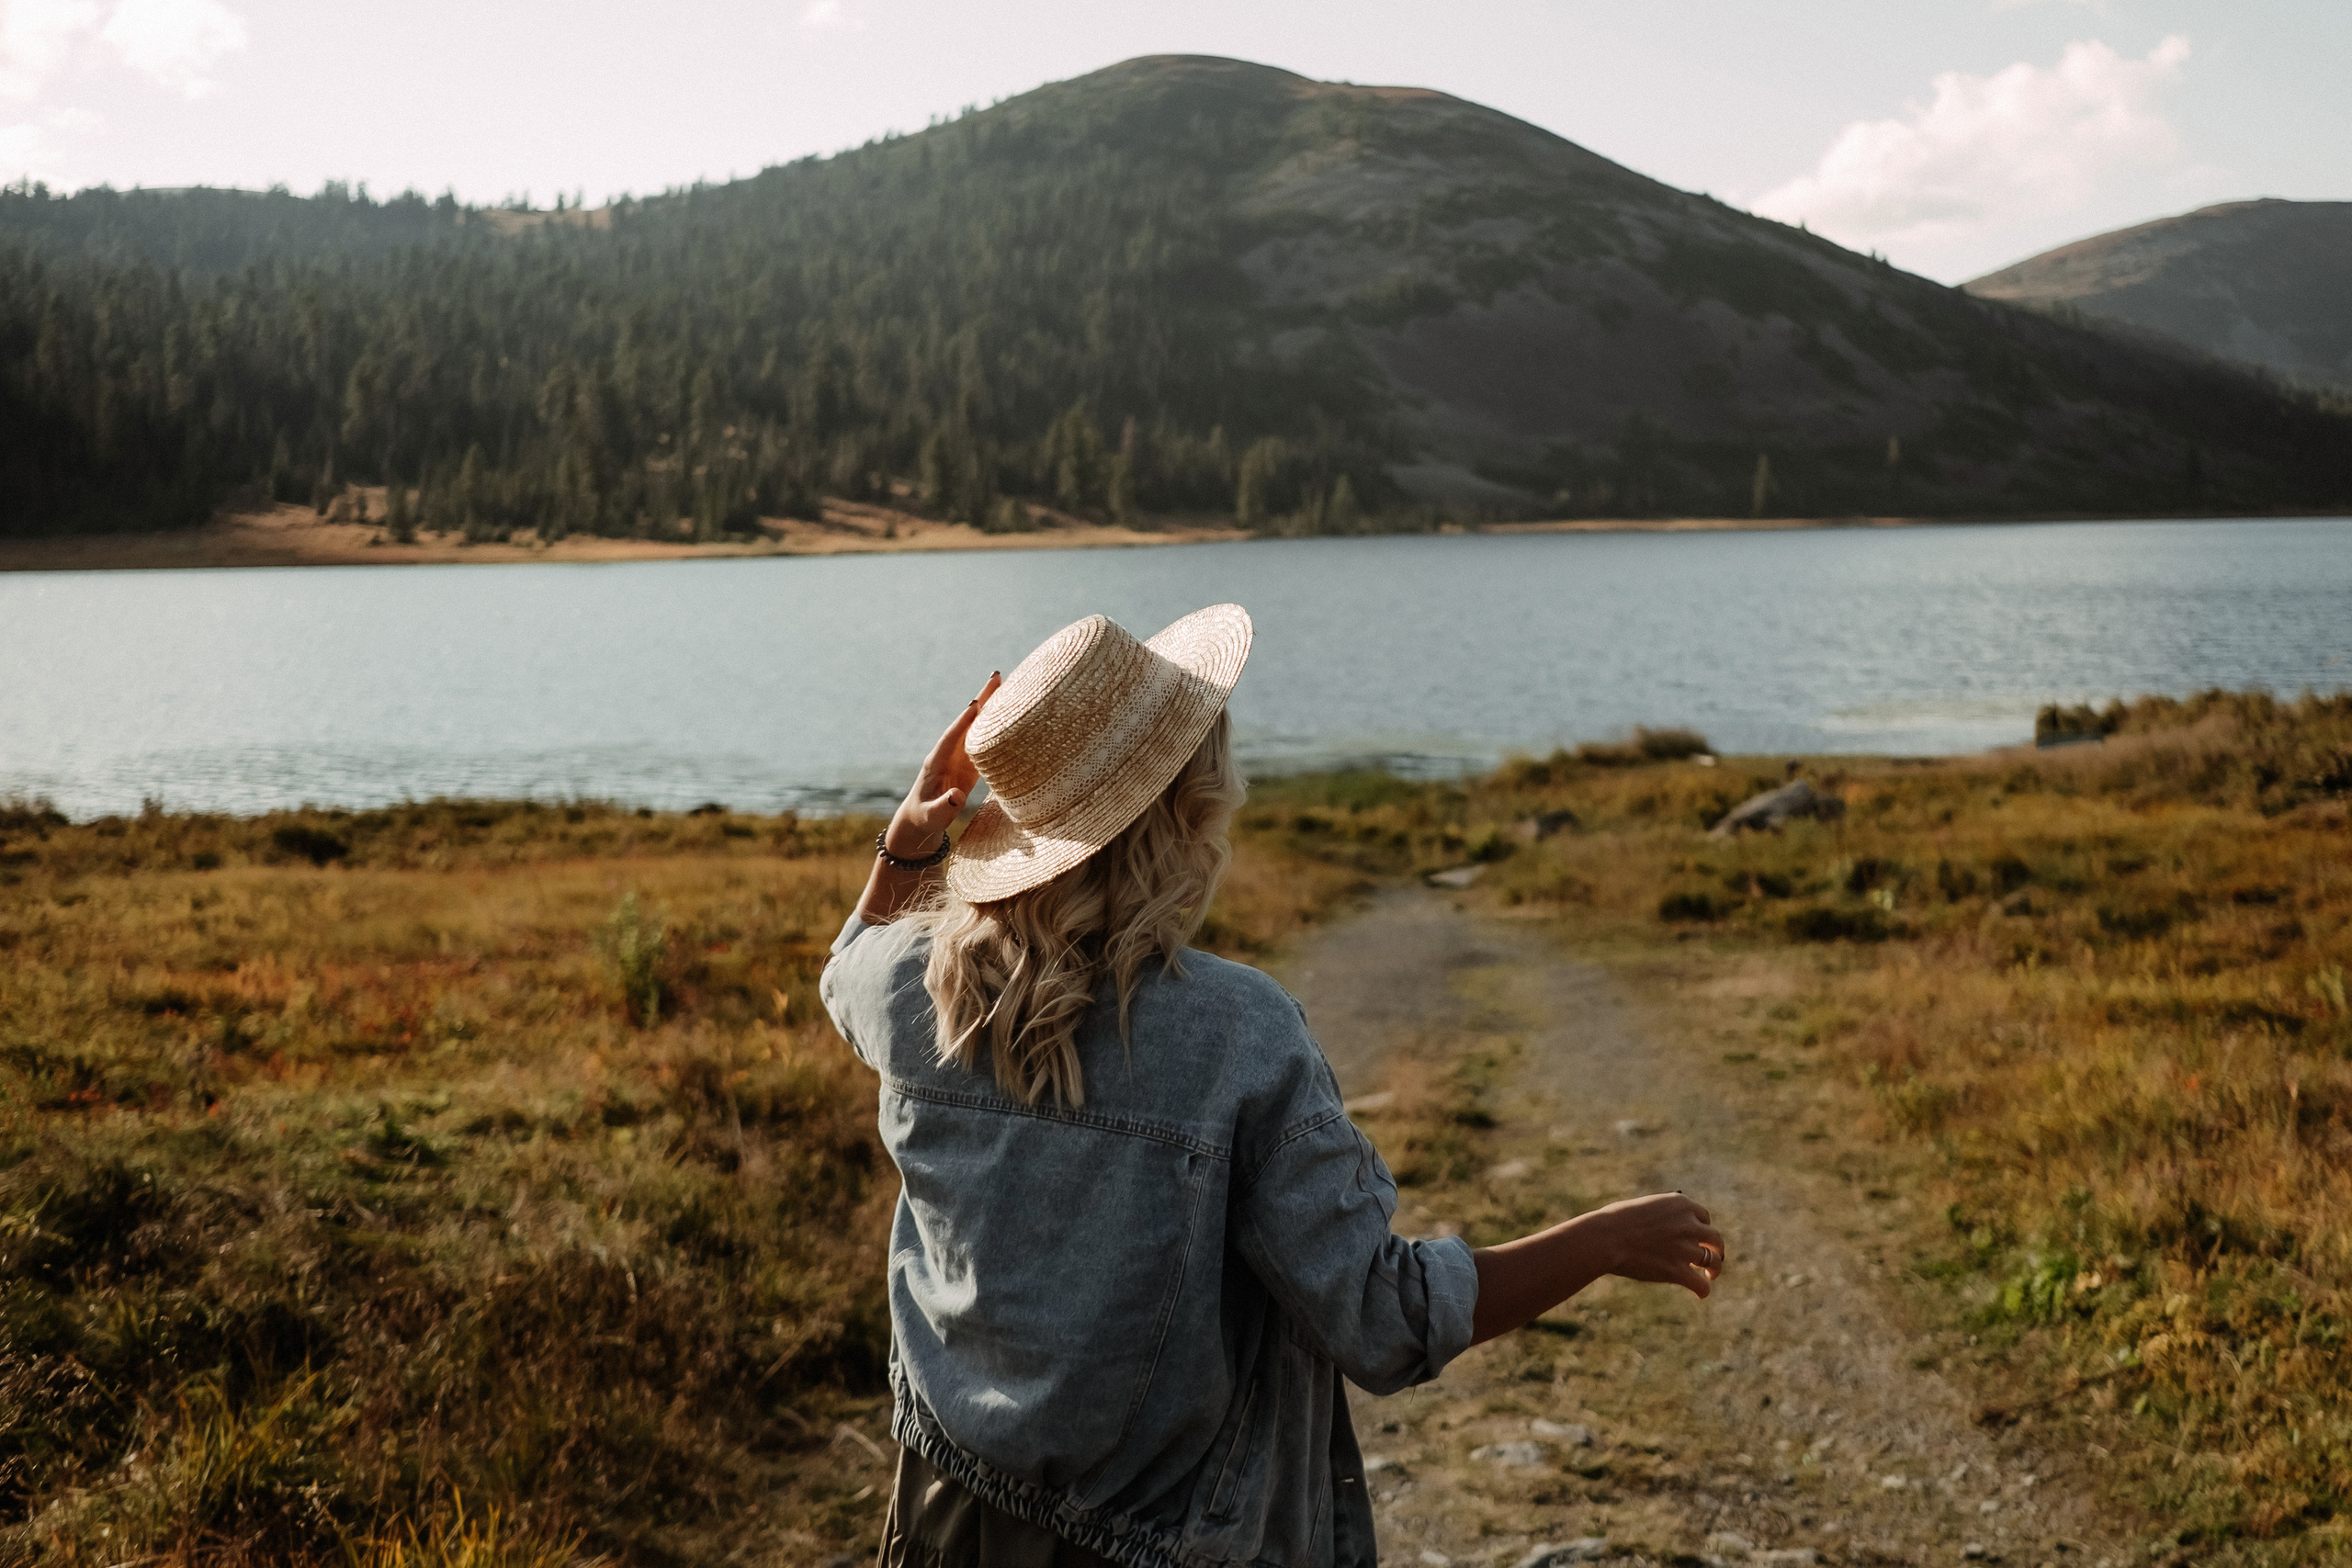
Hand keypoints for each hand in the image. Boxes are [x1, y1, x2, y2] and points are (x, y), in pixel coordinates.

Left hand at [883, 672, 1000, 859]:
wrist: (920, 821)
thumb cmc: (924, 819)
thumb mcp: (933, 817)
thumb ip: (944, 807)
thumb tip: (958, 796)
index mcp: (937, 762)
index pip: (951, 737)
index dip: (963, 721)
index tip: (976, 704)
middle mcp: (948, 753)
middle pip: (967, 722)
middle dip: (981, 700)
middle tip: (997, 676)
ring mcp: (959, 756)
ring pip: (977, 727)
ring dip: (991, 707)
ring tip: (1007, 684)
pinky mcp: (969, 763)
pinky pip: (984, 740)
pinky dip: (996, 726)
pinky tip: (1009, 712)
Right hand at [1599, 1192, 1724, 1298]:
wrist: (1605, 1238)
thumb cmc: (1614, 1221)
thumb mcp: (1643, 1209)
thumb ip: (1662, 1217)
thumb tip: (1667, 1229)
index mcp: (1680, 1204)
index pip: (1703, 1216)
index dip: (1703, 1228)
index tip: (1700, 1237)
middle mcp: (1689, 1225)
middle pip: (1715, 1238)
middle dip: (1716, 1248)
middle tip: (1714, 1256)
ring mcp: (1686, 1248)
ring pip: (1713, 1261)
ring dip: (1714, 1269)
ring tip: (1710, 1275)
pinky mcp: (1678, 1271)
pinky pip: (1700, 1284)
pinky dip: (1703, 1289)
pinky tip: (1701, 1293)